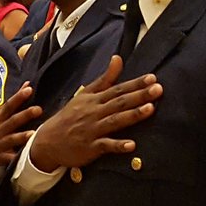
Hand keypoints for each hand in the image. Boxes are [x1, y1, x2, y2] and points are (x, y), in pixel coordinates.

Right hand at [0, 84, 42, 170]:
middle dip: (25, 115)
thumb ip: (15, 100)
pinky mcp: (1, 156)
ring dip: (22, 136)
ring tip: (32, 134)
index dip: (18, 97)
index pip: (8, 105)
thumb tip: (28, 84)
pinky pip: (10, 157)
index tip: (29, 90)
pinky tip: (24, 156)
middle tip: (38, 109)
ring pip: (12, 139)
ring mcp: (0, 143)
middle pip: (12, 121)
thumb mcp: (0, 114)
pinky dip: (16, 157)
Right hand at [26, 55, 160, 172]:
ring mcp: (92, 130)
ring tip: (150, 109)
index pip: (117, 89)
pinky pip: (106, 145)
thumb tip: (118, 58)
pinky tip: (132, 145)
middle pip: (119, 102)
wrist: (47, 141)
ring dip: (132, 115)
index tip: (152, 78)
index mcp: (94, 100)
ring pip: (115, 121)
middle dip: (139, 95)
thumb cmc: (70, 117)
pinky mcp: (90, 147)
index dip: (135, 84)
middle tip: (158, 89)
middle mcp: (94, 113)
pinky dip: (118, 145)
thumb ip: (105, 79)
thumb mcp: (85, 95)